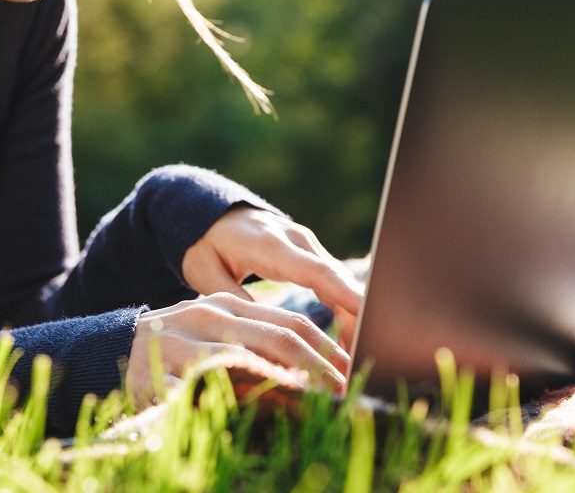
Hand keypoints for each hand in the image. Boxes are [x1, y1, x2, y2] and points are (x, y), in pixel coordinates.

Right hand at [125, 292, 349, 407]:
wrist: (113, 345)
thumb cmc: (181, 343)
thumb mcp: (218, 326)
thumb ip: (257, 335)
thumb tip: (313, 361)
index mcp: (227, 305)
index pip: (290, 322)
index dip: (326, 349)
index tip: (352, 374)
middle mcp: (209, 317)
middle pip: (277, 339)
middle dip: (318, 369)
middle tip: (342, 396)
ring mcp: (184, 343)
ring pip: (244, 361)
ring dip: (283, 386)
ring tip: (312, 407)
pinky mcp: (160, 373)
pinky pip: (200, 390)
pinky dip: (228, 404)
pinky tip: (251, 417)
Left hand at [182, 206, 363, 348]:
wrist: (210, 215)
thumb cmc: (204, 246)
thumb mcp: (206, 273)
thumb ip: (233, 301)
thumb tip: (261, 335)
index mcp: (270, 246)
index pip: (318, 271)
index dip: (345, 294)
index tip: (370, 315)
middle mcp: (297, 241)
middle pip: (339, 279)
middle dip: (359, 315)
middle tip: (364, 355)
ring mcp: (308, 246)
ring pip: (342, 282)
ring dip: (354, 318)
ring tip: (355, 360)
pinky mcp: (311, 255)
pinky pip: (335, 283)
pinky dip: (345, 310)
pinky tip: (345, 342)